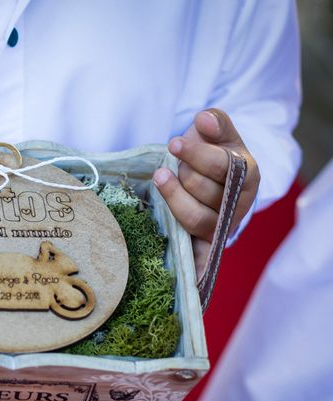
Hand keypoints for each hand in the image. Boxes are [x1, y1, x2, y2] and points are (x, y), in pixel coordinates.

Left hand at [153, 109, 259, 276]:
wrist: (209, 178)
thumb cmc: (213, 153)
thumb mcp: (217, 133)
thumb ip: (215, 123)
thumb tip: (204, 120)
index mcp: (248, 175)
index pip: (223, 167)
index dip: (197, 155)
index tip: (174, 143)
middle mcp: (239, 204)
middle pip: (207, 193)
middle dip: (185, 174)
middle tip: (173, 163)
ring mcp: (222, 226)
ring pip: (196, 218)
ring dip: (174, 197)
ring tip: (160, 177)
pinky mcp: (206, 243)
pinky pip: (200, 255)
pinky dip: (197, 264)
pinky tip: (189, 271)